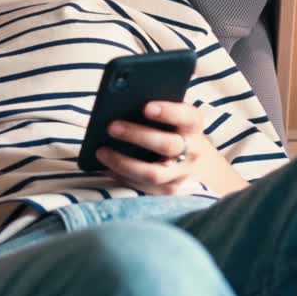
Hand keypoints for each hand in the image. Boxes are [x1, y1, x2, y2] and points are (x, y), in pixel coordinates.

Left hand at [97, 101, 211, 195]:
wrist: (195, 160)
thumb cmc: (173, 128)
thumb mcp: (172, 115)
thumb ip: (153, 109)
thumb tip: (119, 104)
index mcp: (194, 125)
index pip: (186, 117)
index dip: (168, 112)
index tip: (146, 107)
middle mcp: (193, 151)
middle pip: (167, 146)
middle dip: (138, 136)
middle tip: (111, 127)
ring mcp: (182, 174)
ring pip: (153, 173)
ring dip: (124, 163)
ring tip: (101, 151)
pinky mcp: (169, 190)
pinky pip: (143, 187)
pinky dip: (122, 176)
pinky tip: (105, 166)